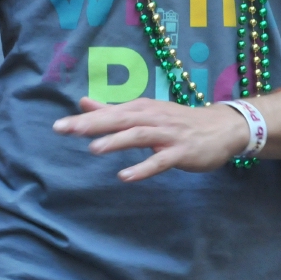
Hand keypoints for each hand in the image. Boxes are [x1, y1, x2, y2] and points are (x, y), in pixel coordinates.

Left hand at [53, 96, 251, 181]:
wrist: (221, 128)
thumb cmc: (176, 121)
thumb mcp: (144, 112)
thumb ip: (112, 110)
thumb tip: (82, 102)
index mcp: (140, 108)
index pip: (108, 113)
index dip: (84, 119)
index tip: (59, 126)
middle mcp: (151, 118)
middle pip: (119, 119)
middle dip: (92, 124)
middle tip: (66, 130)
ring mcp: (167, 135)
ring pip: (138, 136)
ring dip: (116, 141)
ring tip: (93, 149)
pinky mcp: (181, 152)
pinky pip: (160, 161)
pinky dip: (143, 168)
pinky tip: (125, 176)